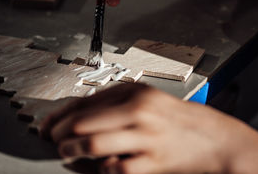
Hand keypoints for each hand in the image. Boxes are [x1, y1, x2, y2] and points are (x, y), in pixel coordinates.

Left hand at [40, 83, 257, 173]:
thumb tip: (73, 117)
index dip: (57, 117)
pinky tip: (102, 167)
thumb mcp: (145, 99)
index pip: (83, 102)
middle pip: (82, 123)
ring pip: (92, 145)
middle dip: (60, 136)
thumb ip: (112, 104)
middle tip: (57, 144)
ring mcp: (146, 135)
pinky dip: (101, 170)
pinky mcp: (153, 161)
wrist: (212, 138)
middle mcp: (138, 109)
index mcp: (134, 91)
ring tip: (70, 155)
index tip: (46, 128)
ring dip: (74, 153)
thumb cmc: (174, 119)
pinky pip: (114, 169)